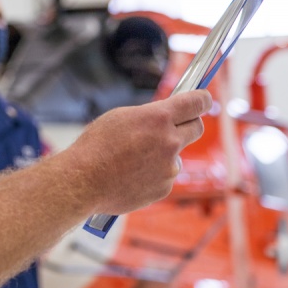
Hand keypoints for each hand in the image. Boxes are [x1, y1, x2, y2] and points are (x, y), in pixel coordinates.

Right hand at [70, 90, 209, 214]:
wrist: (83, 181)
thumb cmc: (96, 145)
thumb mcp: (121, 117)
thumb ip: (149, 116)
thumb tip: (165, 118)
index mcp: (158, 118)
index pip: (197, 102)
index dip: (203, 99)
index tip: (204, 99)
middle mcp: (170, 141)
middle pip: (196, 128)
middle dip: (188, 124)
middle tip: (174, 126)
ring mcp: (169, 167)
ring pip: (176, 155)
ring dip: (164, 154)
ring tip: (133, 159)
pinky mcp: (164, 188)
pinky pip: (165, 176)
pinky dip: (154, 175)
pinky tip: (131, 175)